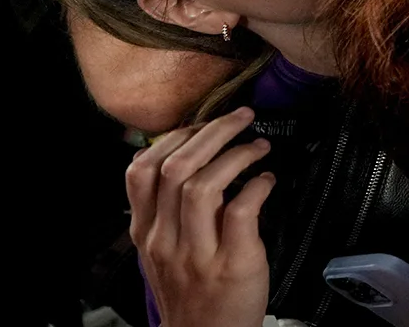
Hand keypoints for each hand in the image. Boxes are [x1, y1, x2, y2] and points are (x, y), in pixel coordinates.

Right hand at [127, 108, 274, 326]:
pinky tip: (267, 179)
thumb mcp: (161, 250)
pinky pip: (241, 211)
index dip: (173, 137)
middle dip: (212, 132)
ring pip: (203, 185)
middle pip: (176, 168)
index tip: (201, 122)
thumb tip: (179, 156)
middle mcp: (165, 239)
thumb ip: (164, 210)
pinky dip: (257, 186)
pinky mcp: (232, 263)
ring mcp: (197, 253)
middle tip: (240, 117)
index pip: (141, 172)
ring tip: (258, 146)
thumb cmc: (190, 289)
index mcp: (145, 232)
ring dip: (236, 155)